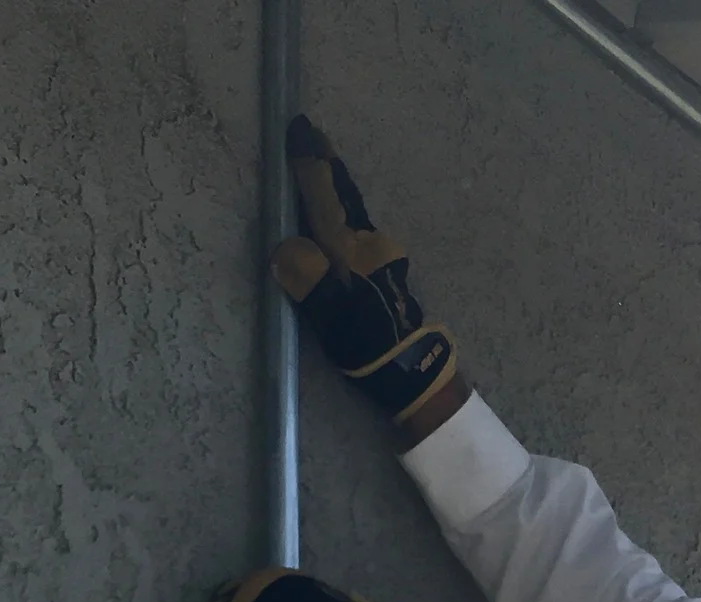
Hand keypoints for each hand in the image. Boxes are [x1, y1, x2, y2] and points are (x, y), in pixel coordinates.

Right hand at [272, 117, 467, 440]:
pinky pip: (355, 222)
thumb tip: (286, 248)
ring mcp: (379, 253)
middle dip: (325, 160)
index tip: (297, 130)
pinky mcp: (383, 266)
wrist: (414, 372)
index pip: (325, 199)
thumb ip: (310, 283)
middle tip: (310, 130)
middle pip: (343, 193)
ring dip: (334, 180)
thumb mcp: (334, 323)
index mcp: (352, 252)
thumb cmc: (371, 349)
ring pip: (352, 205)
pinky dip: (341, 204)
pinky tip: (335, 206)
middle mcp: (368, 244)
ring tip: (319, 158)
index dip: (308, 164)